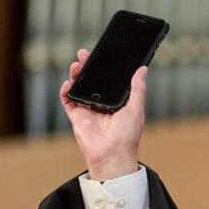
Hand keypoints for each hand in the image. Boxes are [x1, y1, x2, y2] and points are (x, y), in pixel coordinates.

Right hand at [60, 49, 146, 180]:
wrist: (112, 155)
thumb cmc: (127, 135)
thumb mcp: (136, 108)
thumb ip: (138, 88)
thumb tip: (143, 69)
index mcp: (117, 101)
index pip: (109, 80)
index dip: (105, 67)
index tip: (103, 54)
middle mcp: (102, 104)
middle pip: (92, 81)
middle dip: (87, 67)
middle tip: (84, 54)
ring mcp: (88, 109)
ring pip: (79, 88)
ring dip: (76, 75)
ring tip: (76, 64)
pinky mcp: (77, 116)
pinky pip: (68, 101)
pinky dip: (66, 91)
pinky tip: (68, 83)